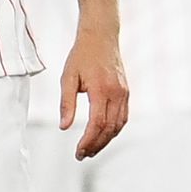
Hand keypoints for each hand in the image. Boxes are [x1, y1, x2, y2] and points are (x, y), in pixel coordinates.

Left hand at [59, 20, 127, 159]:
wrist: (101, 36)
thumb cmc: (82, 55)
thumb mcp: (68, 77)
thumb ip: (67, 103)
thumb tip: (64, 126)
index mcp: (101, 89)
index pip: (97, 124)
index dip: (88, 141)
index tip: (78, 151)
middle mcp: (117, 93)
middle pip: (109, 129)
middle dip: (96, 145)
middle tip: (82, 155)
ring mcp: (124, 93)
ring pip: (119, 125)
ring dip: (106, 140)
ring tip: (91, 149)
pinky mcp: (126, 92)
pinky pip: (123, 117)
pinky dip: (114, 130)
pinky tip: (103, 135)